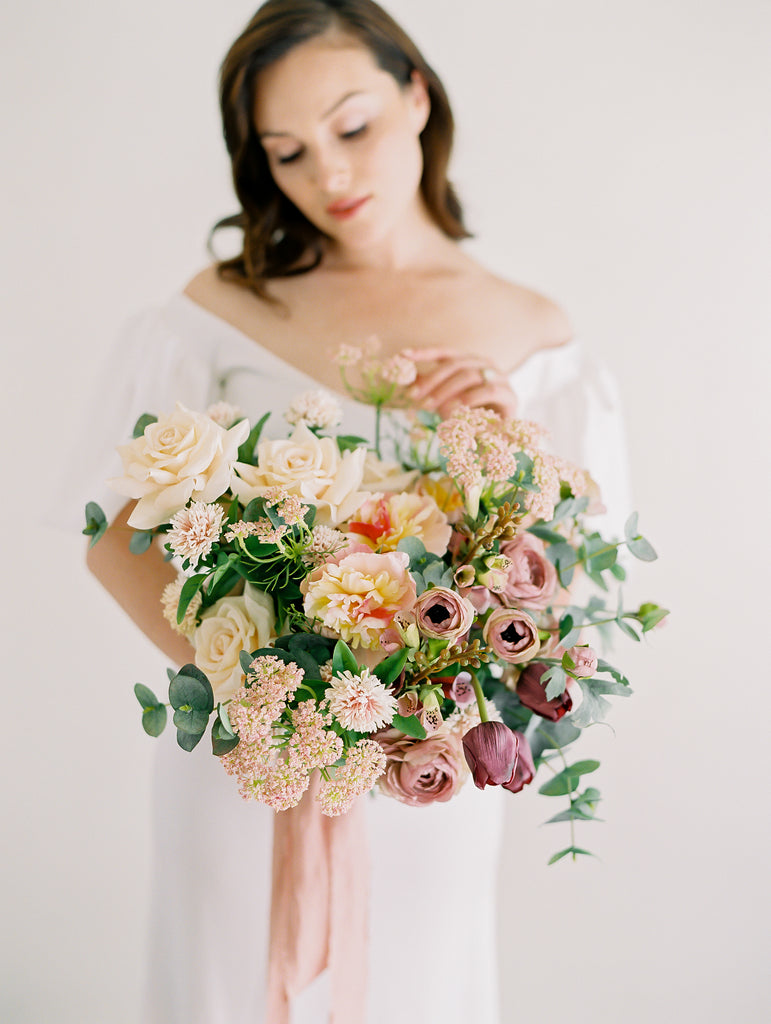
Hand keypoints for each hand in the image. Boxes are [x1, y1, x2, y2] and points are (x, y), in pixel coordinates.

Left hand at [402, 347, 516, 418]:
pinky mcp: (509, 395)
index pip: (444, 352)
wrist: (496, 437)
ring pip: (469, 375)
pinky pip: (488, 390)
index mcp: (468, 361)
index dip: (424, 352)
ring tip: (430, 407)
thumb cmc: (468, 414)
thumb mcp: (443, 400)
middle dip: (431, 380)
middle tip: (413, 397)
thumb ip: (428, 388)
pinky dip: (469, 398)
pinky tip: (455, 410)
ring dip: (446, 391)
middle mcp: (484, 364)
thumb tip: (403, 379)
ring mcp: (499, 377)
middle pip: (454, 364)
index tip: (403, 355)